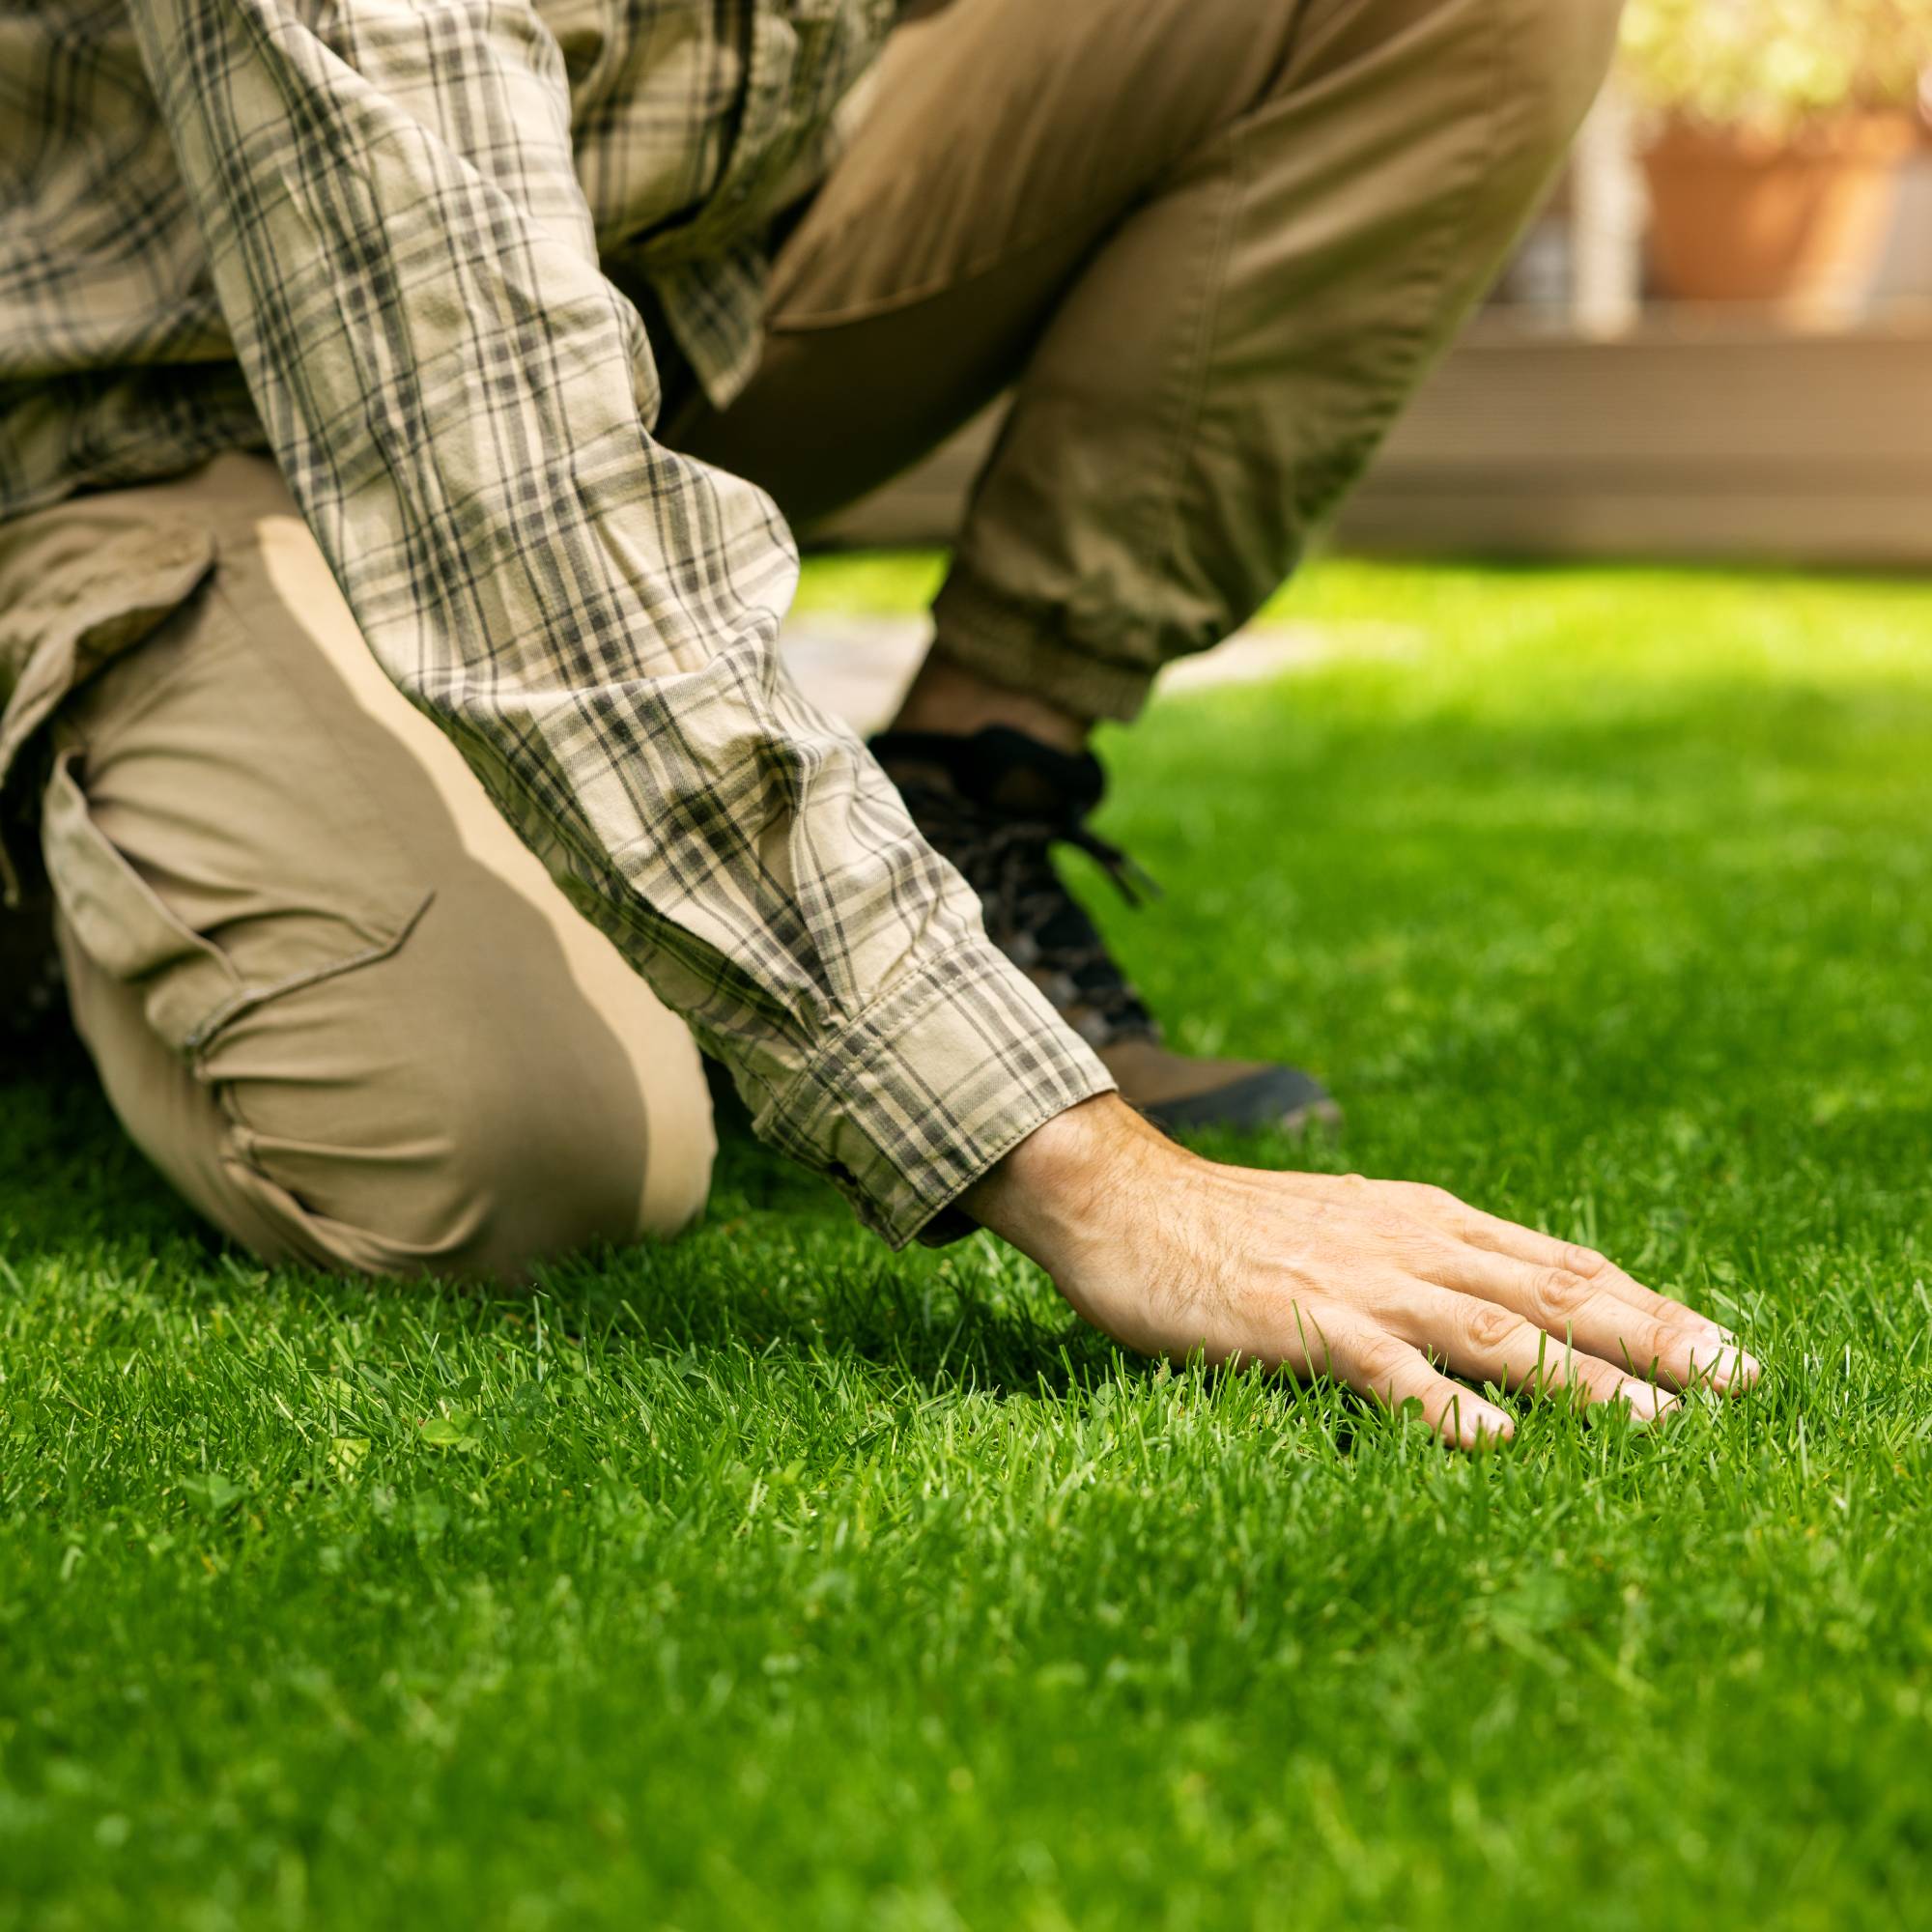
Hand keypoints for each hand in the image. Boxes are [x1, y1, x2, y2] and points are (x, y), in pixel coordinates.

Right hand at [964, 1095, 1758, 1449]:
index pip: (1564, 1264)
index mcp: (1428, 1221)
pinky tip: (1497, 1442)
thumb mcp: (1347, 1229)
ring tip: (1665, 1429)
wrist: (1124, 1198)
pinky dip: (1447, 1404)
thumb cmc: (1230, 1227)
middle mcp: (1414, 1242)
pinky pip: (1388, 1368)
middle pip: (1557, 1294)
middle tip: (1739, 1383)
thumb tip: (1494, 1310)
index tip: (1720, 1349)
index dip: (1650, 1306)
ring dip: (1588, 1381)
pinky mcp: (1302, 1322)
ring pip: (1498, 1332)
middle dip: (1657, 1339)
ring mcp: (1361, 1282)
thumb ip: (1419, 1261)